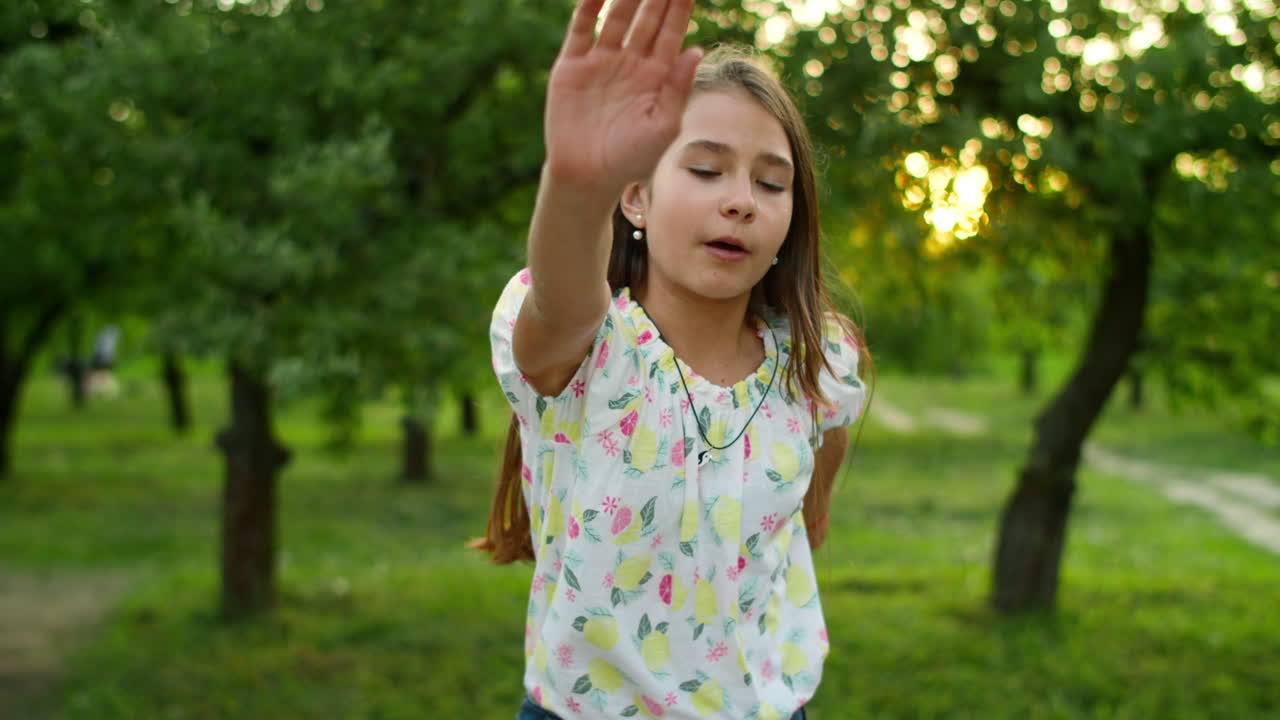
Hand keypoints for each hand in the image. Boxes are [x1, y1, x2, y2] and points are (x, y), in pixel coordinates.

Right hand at [544, 0, 702, 193]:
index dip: (680, 6)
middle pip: (647, 17)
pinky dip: (588, 8)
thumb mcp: (663, 125)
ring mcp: (601, 61)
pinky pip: (581, 30)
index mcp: (656, 76)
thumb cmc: (631, 158)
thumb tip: (696, 49)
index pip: (671, 31)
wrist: (588, 176)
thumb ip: (678, 88)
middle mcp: (630, 63)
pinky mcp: (572, 66)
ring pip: (617, 16)